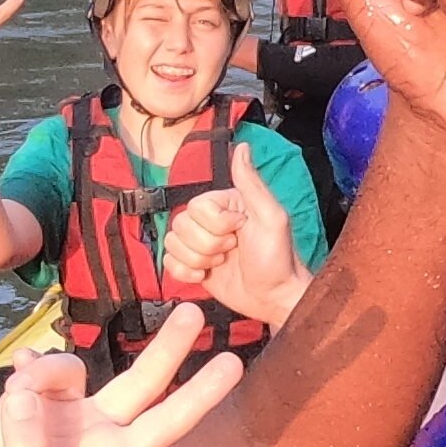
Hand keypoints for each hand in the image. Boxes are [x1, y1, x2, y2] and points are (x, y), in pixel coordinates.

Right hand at [0, 326, 243, 446]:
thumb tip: (24, 396)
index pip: (166, 423)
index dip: (199, 396)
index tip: (234, 365)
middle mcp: (95, 433)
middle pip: (141, 381)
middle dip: (168, 347)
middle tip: (194, 310)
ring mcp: (60, 418)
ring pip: (69, 369)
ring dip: (45, 371)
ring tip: (14, 393)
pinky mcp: (22, 408)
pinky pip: (31, 370)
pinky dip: (24, 366)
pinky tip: (14, 367)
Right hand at [157, 145, 311, 326]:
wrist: (272, 298)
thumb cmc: (277, 259)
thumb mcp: (271, 217)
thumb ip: (252, 183)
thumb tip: (242, 148)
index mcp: (226, 204)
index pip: (197, 205)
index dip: (216, 224)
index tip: (239, 231)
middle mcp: (209, 221)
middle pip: (181, 224)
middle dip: (208, 244)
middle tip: (233, 250)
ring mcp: (199, 243)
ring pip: (173, 243)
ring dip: (198, 259)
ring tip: (223, 262)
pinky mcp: (191, 265)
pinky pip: (168, 262)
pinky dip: (186, 273)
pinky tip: (206, 275)